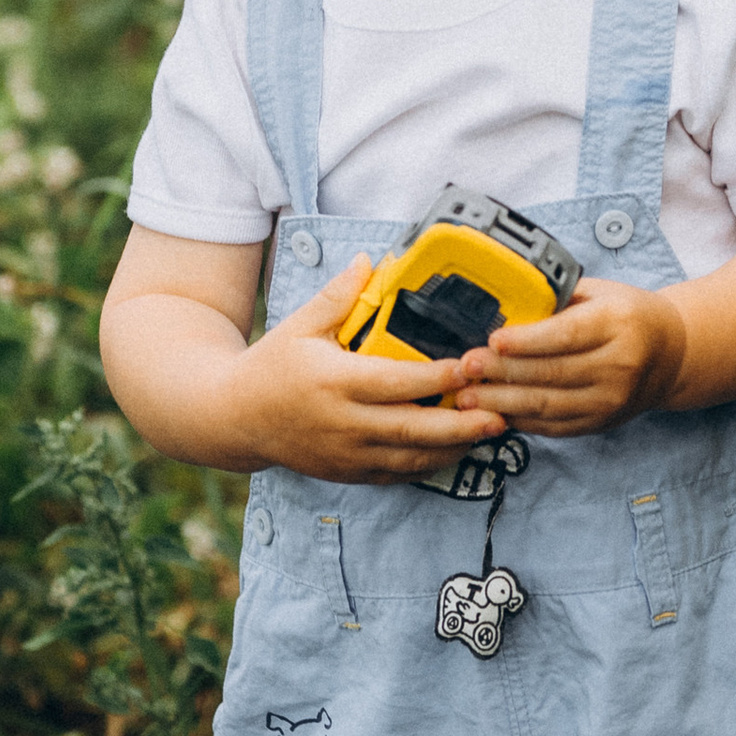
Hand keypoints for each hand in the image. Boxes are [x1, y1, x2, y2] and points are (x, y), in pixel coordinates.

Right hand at [227, 256, 511, 483]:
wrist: (233, 419)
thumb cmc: (271, 367)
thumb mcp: (301, 324)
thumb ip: (339, 296)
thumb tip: (370, 260)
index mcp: (334, 382)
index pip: (398, 382)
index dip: (439, 378)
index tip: (472, 366)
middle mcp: (343, 423)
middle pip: (414, 429)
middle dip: (463, 424)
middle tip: (502, 413)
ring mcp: (346, 454)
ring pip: (411, 458)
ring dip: (454, 448)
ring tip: (489, 432)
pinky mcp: (347, 472)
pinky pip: (397, 474)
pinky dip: (428, 464)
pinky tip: (455, 449)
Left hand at [450, 277, 688, 435]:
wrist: (670, 355)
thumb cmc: (626, 315)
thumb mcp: (599, 293)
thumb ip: (556, 298)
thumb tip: (503, 304)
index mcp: (619, 324)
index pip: (567, 335)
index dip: (527, 341)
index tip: (493, 340)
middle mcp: (619, 366)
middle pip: (551, 373)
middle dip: (502, 372)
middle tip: (466, 367)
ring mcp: (611, 401)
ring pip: (547, 404)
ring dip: (502, 402)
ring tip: (467, 396)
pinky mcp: (600, 423)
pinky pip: (553, 425)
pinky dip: (520, 420)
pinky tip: (493, 412)